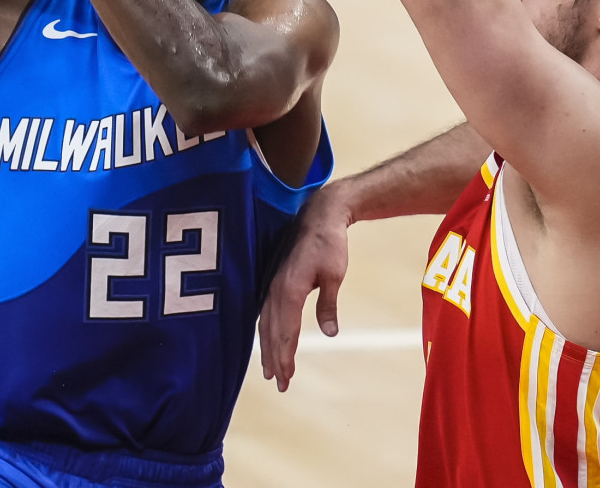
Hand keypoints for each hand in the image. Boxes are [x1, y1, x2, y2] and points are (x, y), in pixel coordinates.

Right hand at [258, 183, 353, 391]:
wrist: (318, 214)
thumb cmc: (330, 243)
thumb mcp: (335, 274)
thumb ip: (328, 304)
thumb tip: (329, 333)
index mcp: (290, 290)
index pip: (286, 331)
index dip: (286, 356)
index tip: (287, 379)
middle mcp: (276, 289)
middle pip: (272, 332)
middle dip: (275, 360)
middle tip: (279, 385)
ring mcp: (272, 284)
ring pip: (265, 323)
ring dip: (268, 348)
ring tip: (270, 370)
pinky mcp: (274, 280)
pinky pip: (265, 311)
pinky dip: (265, 330)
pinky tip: (267, 339)